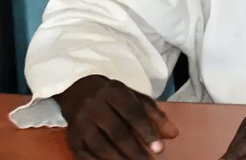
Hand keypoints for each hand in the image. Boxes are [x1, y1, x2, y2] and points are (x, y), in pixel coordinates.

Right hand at [55, 75, 178, 159]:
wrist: (80, 91)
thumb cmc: (113, 98)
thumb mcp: (135, 98)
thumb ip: (154, 114)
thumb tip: (173, 133)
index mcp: (113, 92)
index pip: (132, 113)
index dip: (147, 131)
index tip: (159, 148)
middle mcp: (94, 106)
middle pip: (116, 132)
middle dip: (134, 150)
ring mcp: (81, 123)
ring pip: (100, 146)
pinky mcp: (73, 137)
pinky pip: (85, 155)